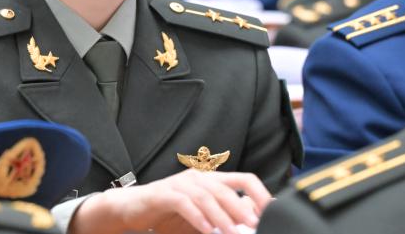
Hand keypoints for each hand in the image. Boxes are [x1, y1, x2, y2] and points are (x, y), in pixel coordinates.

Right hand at [70, 169, 270, 233]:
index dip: (261, 193)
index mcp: (211, 180)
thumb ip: (225, 216)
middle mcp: (198, 177)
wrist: (132, 210)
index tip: (272, 212)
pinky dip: (197, 217)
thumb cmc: (169, 214)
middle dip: (241, 208)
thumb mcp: (202, 217)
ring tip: (232, 232)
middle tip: (254, 225)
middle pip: (225, 188)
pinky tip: (207, 230)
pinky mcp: (163, 193)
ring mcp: (180, 183)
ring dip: (221, 216)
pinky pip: (184, 203)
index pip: (243, 179)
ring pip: (206, 196)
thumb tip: (252, 218)